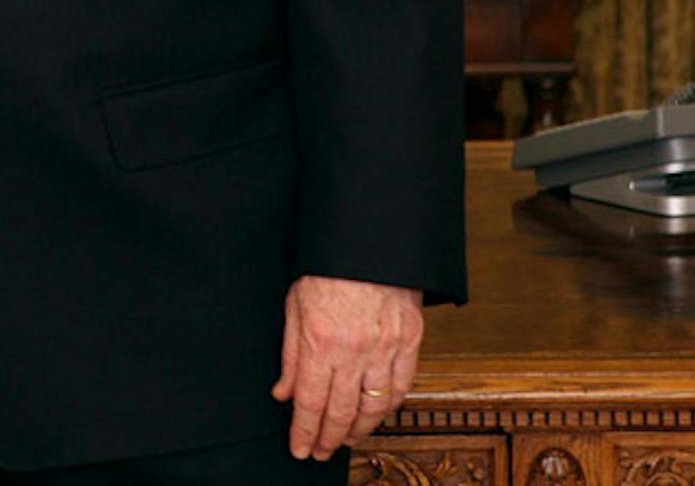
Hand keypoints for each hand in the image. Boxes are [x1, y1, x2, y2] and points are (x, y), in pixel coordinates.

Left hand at [271, 275, 422, 459]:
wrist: (367, 242)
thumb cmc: (326, 269)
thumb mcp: (294, 307)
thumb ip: (290, 355)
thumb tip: (284, 393)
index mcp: (321, 341)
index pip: (311, 403)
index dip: (304, 432)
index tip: (300, 449)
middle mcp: (354, 350)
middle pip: (340, 411)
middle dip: (328, 438)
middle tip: (320, 452)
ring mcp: (386, 348)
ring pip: (374, 407)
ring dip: (358, 430)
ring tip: (345, 439)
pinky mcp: (410, 342)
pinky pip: (401, 387)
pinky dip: (388, 407)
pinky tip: (375, 415)